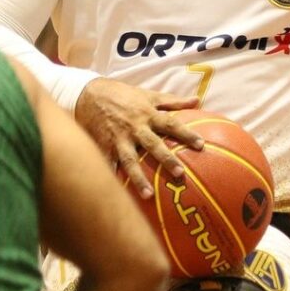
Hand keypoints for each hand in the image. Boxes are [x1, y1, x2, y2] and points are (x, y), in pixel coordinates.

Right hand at [74, 78, 200, 197]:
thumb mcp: (148, 95)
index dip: (186, 134)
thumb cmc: (123, 95)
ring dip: (139, 178)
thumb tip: (197, 100)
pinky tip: (117, 196)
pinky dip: (112, 179)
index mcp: (148, 114)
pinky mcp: (104, 147)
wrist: (88, 94)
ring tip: (149, 196)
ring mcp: (119, 139)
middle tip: (180, 174)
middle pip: (153, 145)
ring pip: (131, 161)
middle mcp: (135, 128)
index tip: (201, 145)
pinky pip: (109, 166)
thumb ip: (173, 101)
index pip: (171, 124)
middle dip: (167, 159)